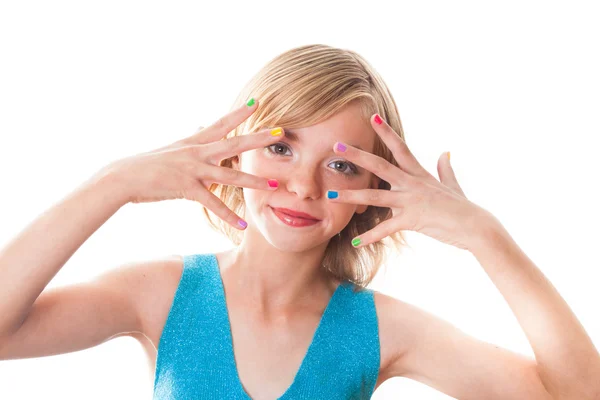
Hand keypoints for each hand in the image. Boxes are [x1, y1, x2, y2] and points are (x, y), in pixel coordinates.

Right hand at [101, 100, 283, 229]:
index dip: (238, 113)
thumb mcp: (172, 149)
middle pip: (234, 142)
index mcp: (194, 142)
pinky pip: (213, 203)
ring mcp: (193, 169)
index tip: (256, 103)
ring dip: (254, 180)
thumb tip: (200, 127)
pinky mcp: (187, 187)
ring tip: (274, 184)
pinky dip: (228, 216)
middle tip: (280, 132)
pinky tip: (243, 225)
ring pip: (230, 174)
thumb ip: (191, 142)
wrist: (123, 177)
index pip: (221, 124)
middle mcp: (197, 152)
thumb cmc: (147, 165)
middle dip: (258, 138)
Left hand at [327, 114, 491, 250]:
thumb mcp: (452, 184)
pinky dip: (370, 236)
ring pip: (375, 196)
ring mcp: (411, 201)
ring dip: (351, 196)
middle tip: (336, 146)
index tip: (373, 117)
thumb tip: (445, 152)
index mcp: (419, 174)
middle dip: (357, 156)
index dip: (386, 132)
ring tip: (330, 196)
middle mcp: (412, 183)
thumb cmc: (463, 207)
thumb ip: (445, 168)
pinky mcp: (412, 219)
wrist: (475, 226)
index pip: (400, 147)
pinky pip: (386, 228)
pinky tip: (355, 242)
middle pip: (380, 165)